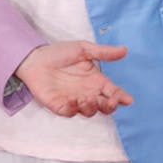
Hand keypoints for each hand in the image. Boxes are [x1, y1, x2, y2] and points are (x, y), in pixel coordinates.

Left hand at [14, 41, 132, 116]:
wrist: (35, 58)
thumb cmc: (59, 53)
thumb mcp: (83, 49)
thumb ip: (103, 52)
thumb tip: (124, 50)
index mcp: (96, 80)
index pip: (112, 92)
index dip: (121, 97)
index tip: (127, 99)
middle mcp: (88, 92)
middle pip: (104, 106)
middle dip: (109, 106)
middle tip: (110, 102)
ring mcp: (75, 101)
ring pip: (89, 112)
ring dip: (92, 107)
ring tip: (88, 98)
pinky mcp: (60, 106)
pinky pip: (70, 112)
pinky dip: (73, 109)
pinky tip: (73, 100)